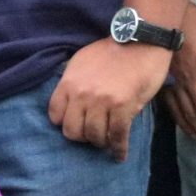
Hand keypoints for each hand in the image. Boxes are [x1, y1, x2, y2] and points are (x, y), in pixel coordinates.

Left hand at [48, 36, 169, 158]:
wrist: (141, 41)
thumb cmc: (113, 50)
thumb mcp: (82, 61)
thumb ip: (75, 82)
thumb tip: (74, 102)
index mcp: (69, 82)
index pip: (55, 115)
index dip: (64, 122)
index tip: (75, 123)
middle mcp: (81, 94)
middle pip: (72, 131)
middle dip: (82, 136)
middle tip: (92, 134)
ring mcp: (102, 102)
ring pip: (94, 136)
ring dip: (101, 142)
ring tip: (107, 140)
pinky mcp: (123, 107)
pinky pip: (117, 136)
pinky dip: (118, 149)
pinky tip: (120, 154)